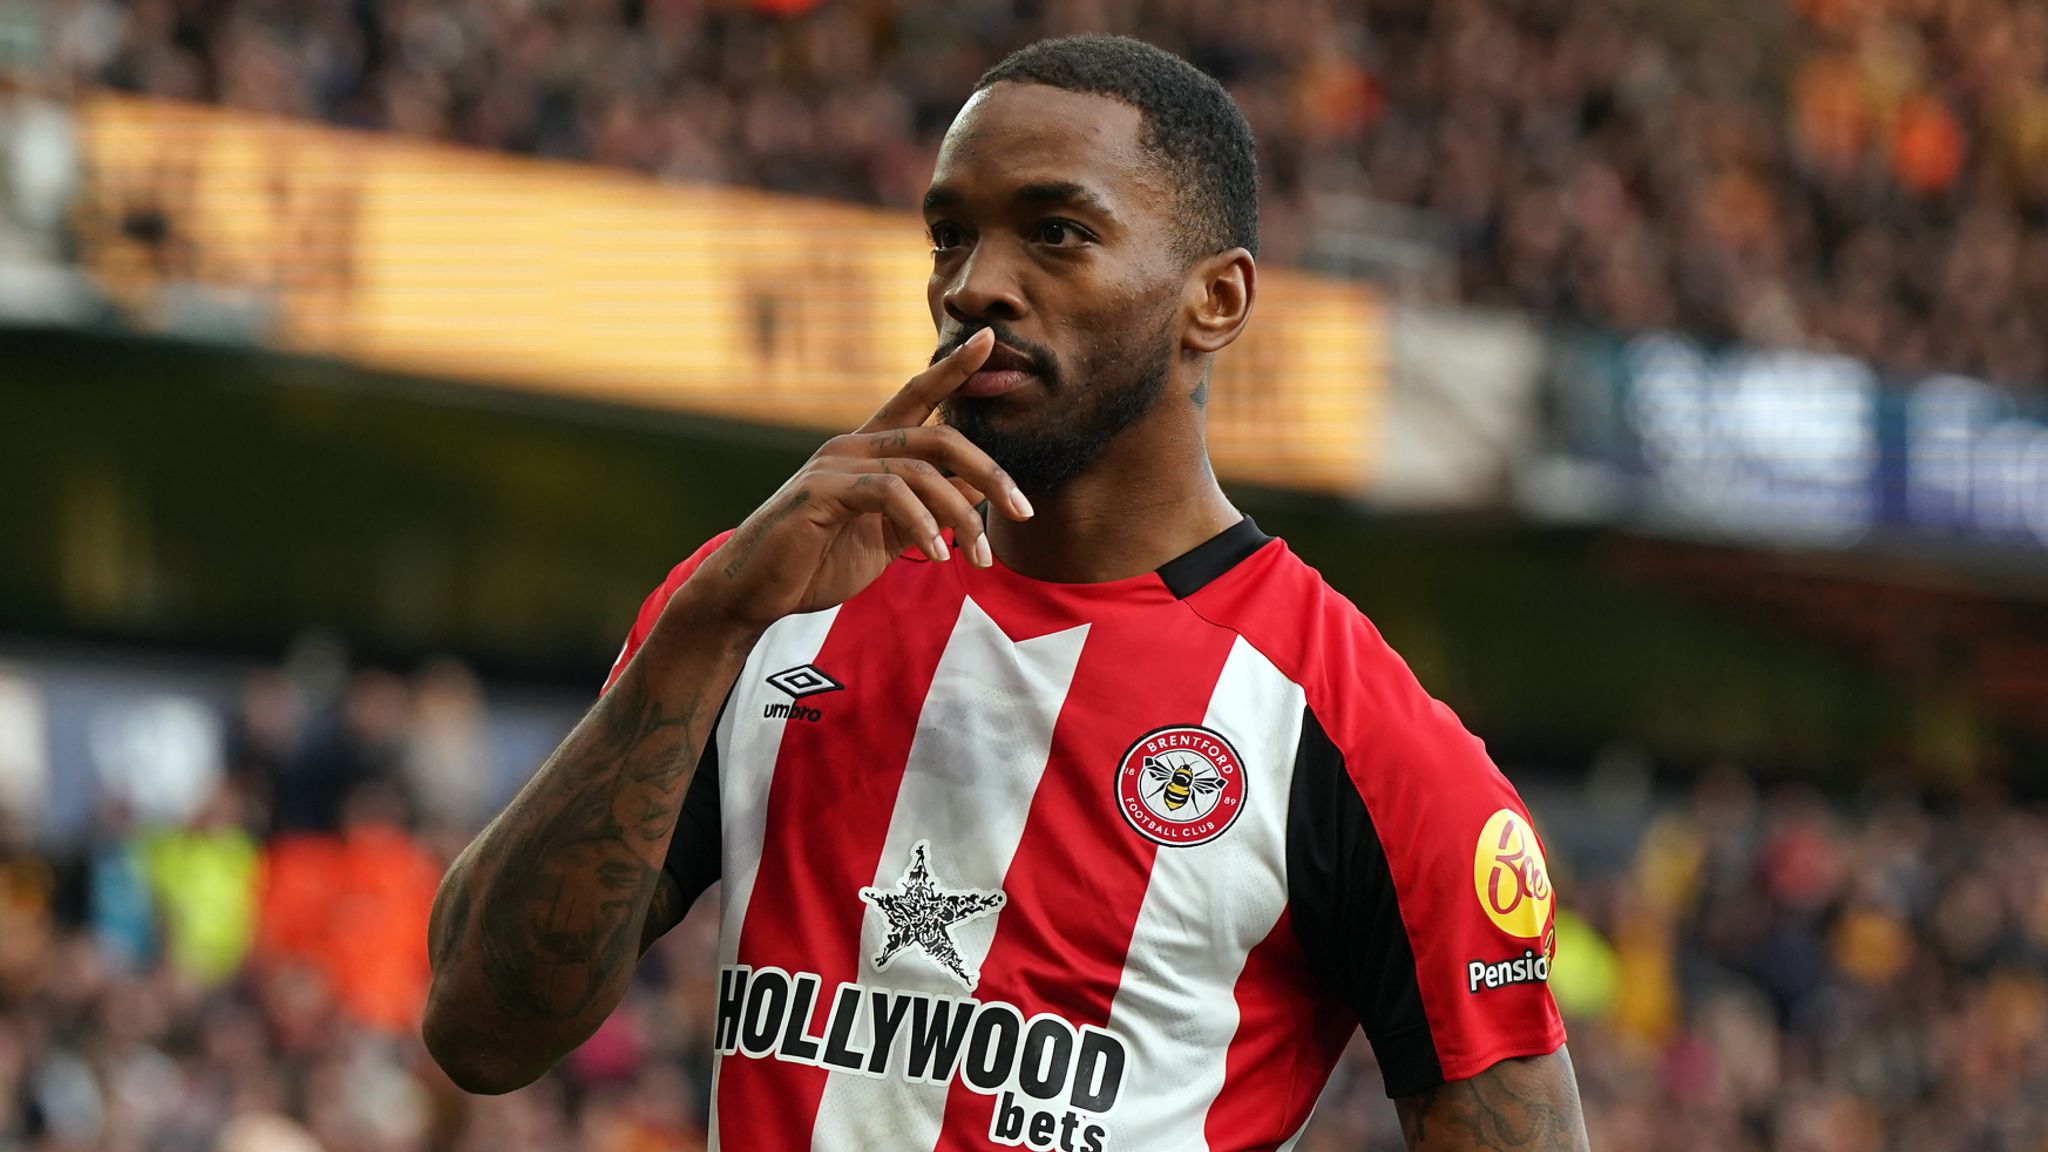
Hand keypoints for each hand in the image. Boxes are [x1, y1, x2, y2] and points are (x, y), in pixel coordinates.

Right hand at [687, 329, 1032, 632]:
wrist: (753, 593)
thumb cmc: (815, 563)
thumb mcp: (885, 536)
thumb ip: (925, 511)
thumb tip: (974, 494)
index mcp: (866, 449)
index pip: (916, 396)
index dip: (952, 369)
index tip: (988, 339)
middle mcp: (850, 445)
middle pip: (939, 438)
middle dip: (990, 472)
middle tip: (1024, 511)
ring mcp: (834, 466)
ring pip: (922, 469)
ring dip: (962, 515)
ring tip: (979, 557)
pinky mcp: (821, 492)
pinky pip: (889, 493)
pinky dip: (923, 523)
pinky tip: (938, 552)